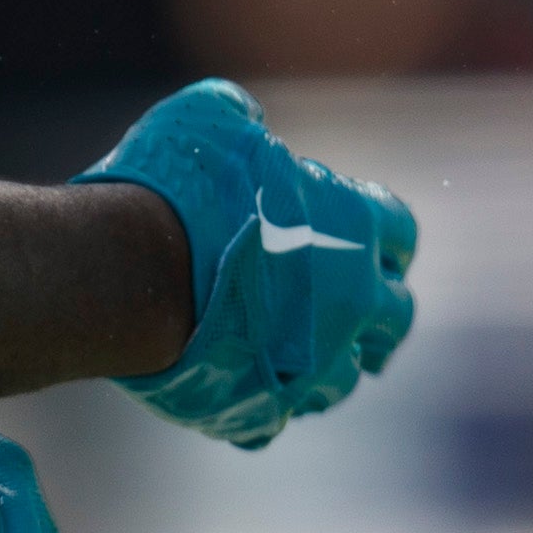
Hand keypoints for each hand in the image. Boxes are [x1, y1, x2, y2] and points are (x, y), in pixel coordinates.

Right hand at [78, 77, 419, 447]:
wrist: (130, 274)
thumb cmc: (174, 189)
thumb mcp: (209, 120)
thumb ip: (241, 117)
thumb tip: (246, 118)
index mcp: (352, 227)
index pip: (401, 232)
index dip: (381, 235)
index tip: (362, 237)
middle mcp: (351, 300)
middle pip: (396, 315)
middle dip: (377, 312)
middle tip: (350, 308)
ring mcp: (314, 363)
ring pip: (345, 378)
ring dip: (325, 364)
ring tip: (291, 352)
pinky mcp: (266, 408)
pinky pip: (278, 415)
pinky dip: (263, 401)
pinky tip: (237, 383)